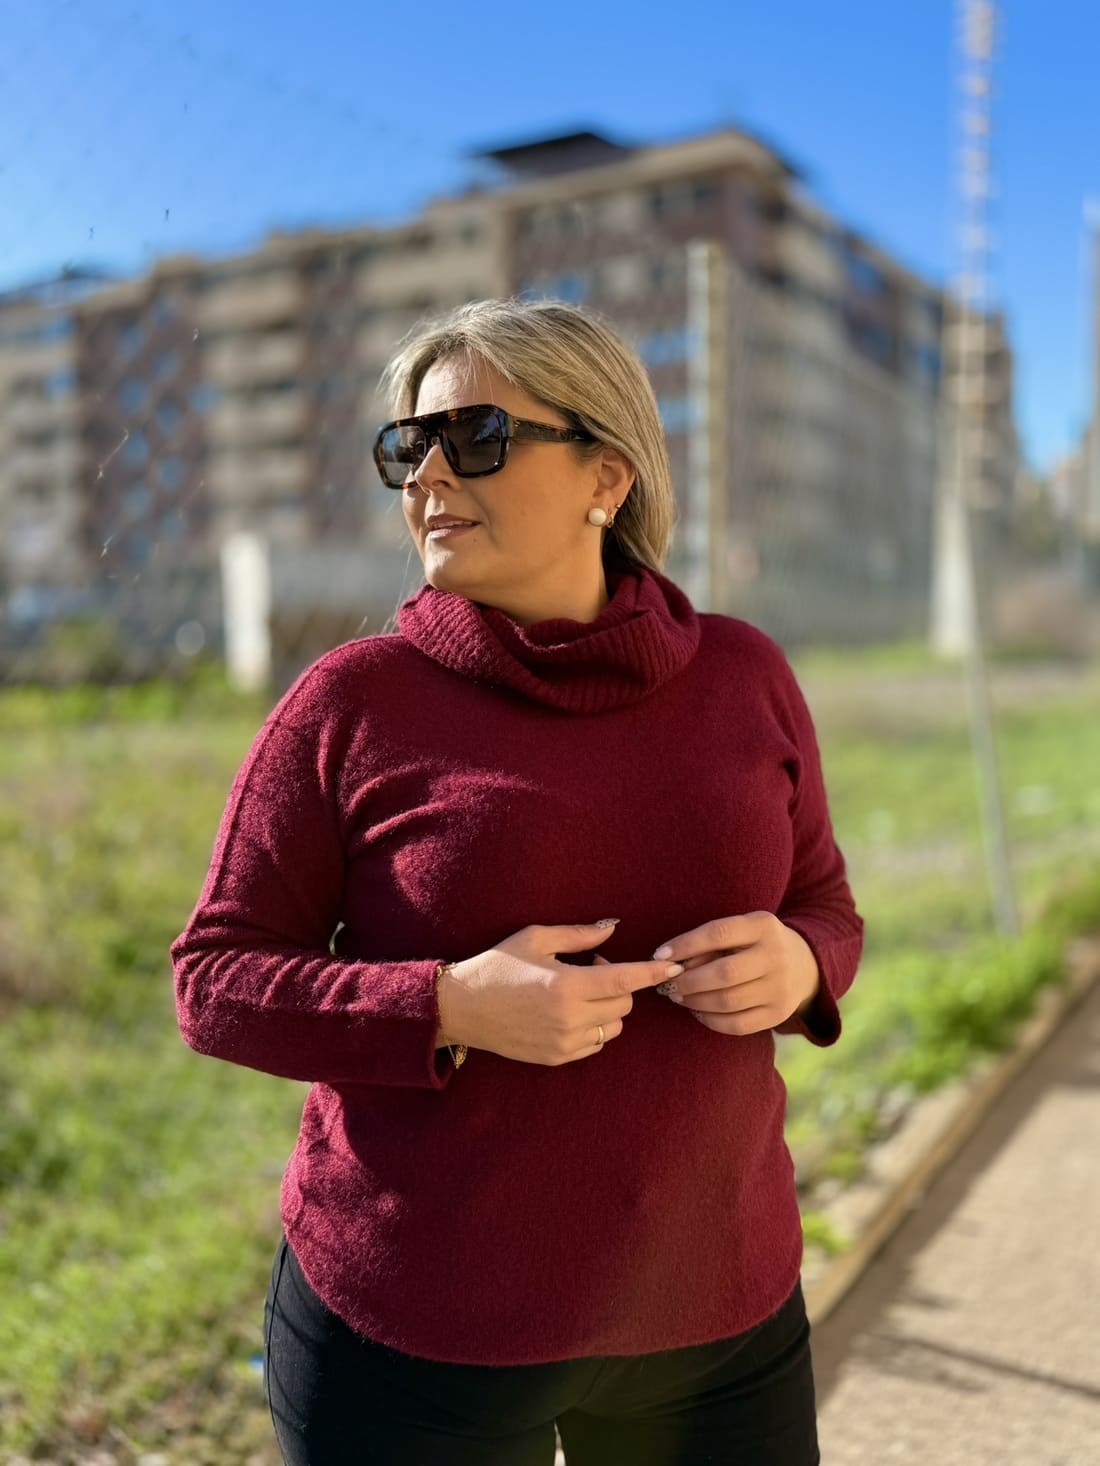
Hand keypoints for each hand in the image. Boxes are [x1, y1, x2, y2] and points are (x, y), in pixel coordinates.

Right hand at [438, 922, 684, 1066]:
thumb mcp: (535, 938)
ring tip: (577, 991)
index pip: (624, 980)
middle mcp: (569, 1018)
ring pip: (613, 1026)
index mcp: (566, 985)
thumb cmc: (497, 966)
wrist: (461, 1008)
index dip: (653, 973)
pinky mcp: (557, 1058)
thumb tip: (613, 928)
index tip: (675, 966)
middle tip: (590, 967)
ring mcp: (564, 1043)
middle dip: (619, 984)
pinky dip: (593, 1025)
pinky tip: (568, 1011)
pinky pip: (596, 1043)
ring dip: (607, 1007)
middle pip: (624, 1003)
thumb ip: (579, 935)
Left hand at [640, 911, 820, 1035]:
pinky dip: (710, 1020)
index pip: (718, 933)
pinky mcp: (778, 1014)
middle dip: (687, 981)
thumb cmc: (756, 944)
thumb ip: (711, 942)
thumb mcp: (742, 930)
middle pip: (724, 973)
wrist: (804, 966)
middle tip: (667, 985)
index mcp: (763, 926)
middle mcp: (776, 956)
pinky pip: (737, 1024)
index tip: (660, 955)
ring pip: (728, 1002)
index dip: (686, 944)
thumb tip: (670, 962)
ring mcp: (780, 988)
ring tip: (679, 996)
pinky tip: (697, 1011)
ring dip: (695, 1001)